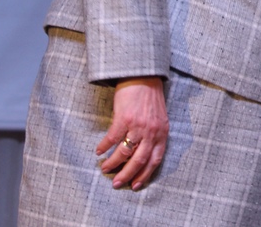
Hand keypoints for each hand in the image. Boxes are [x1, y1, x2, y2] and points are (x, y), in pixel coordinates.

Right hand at [96, 76, 168, 190]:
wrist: (143, 76)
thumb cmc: (150, 97)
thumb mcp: (159, 118)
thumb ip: (154, 134)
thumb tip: (143, 153)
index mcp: (162, 133)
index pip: (155, 159)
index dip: (145, 174)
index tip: (135, 185)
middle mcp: (152, 131)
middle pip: (140, 160)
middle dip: (127, 175)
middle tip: (117, 184)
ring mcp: (138, 126)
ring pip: (124, 152)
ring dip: (113, 163)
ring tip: (105, 168)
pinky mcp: (124, 118)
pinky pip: (113, 138)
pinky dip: (104, 146)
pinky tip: (99, 151)